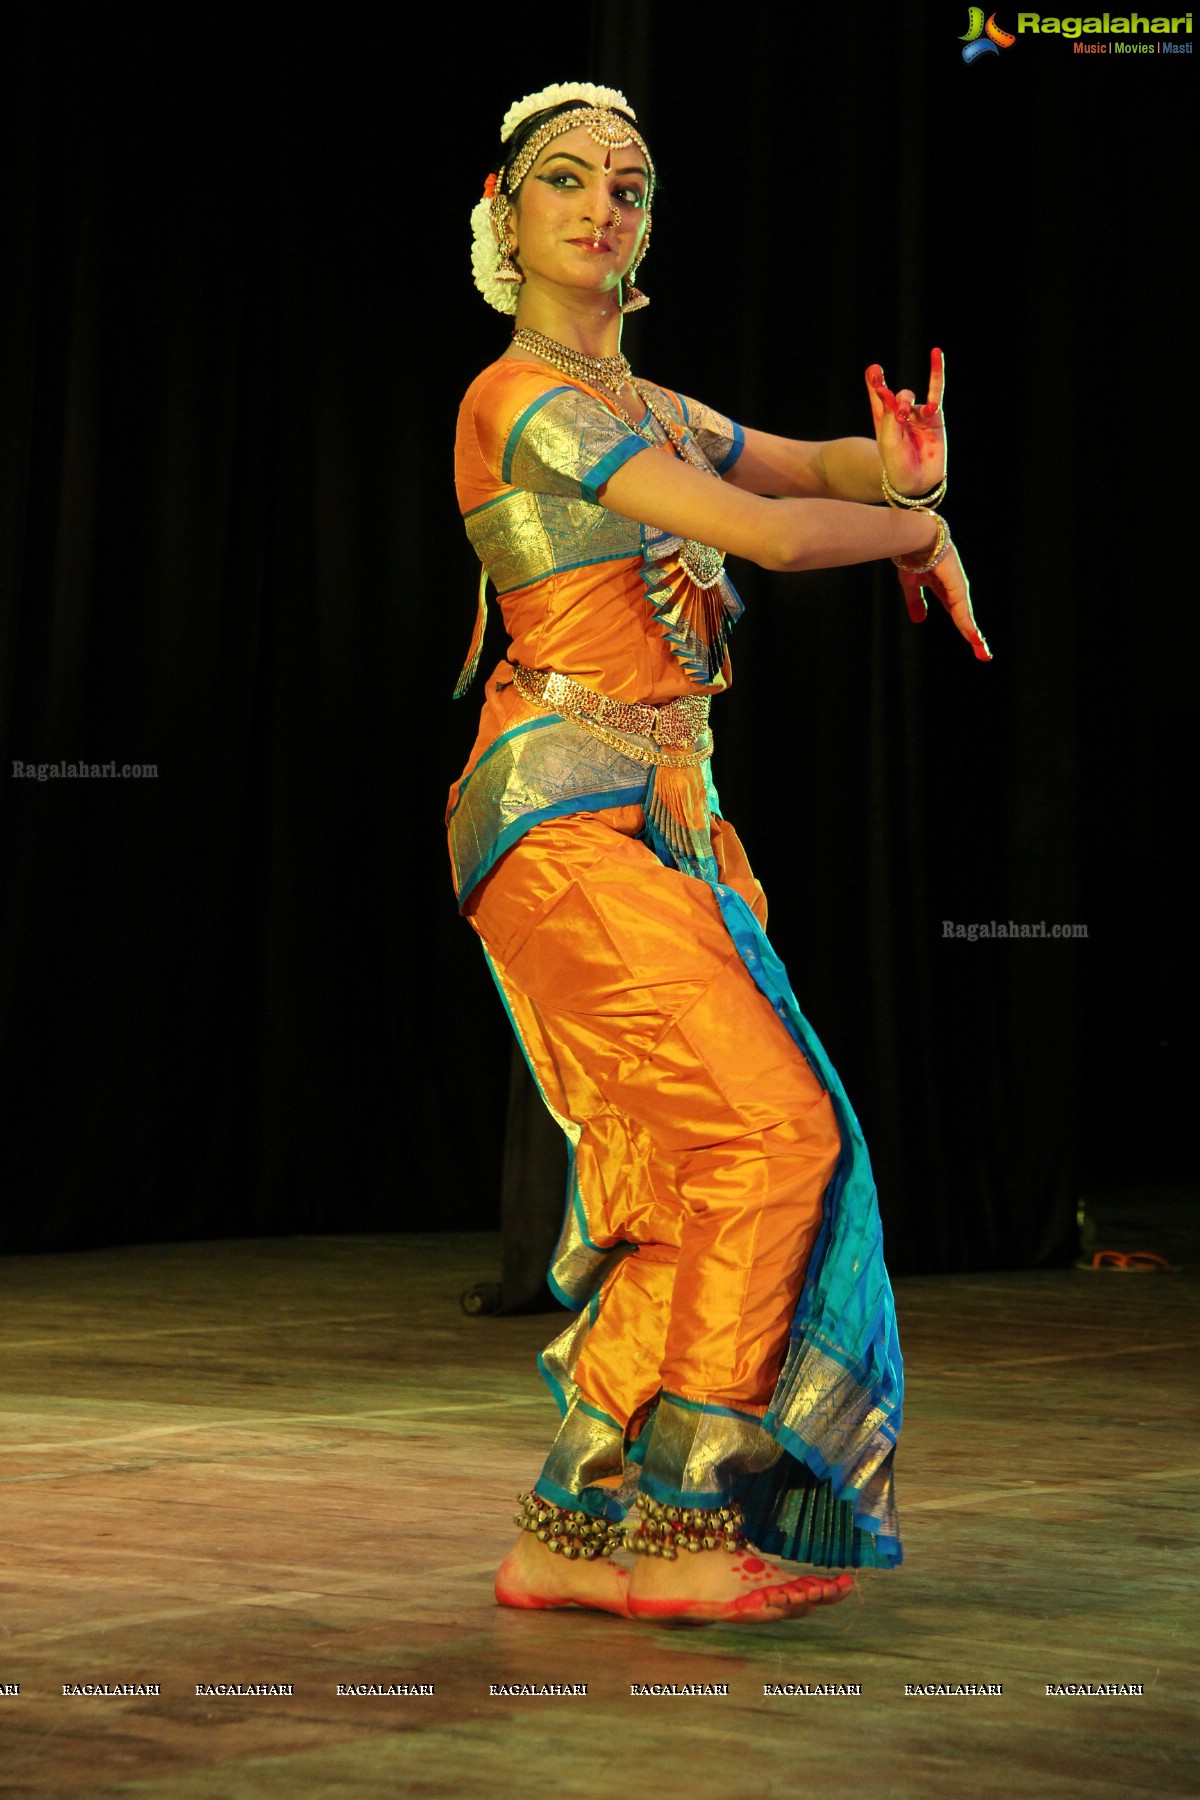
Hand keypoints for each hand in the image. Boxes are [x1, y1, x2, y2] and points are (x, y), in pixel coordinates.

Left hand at [865, 348, 945, 497]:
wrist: (917, 479)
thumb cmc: (897, 462)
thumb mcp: (888, 439)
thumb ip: (889, 414)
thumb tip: (889, 391)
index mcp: (883, 418)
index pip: (878, 394)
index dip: (875, 381)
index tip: (874, 371)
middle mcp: (899, 413)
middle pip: (896, 395)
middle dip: (896, 401)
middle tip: (898, 415)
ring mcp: (917, 414)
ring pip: (912, 398)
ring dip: (907, 403)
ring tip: (906, 417)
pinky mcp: (934, 416)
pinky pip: (936, 392)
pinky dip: (936, 374)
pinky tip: (936, 354)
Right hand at [897, 538, 990, 660]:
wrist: (915, 538)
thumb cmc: (913, 556)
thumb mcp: (912, 585)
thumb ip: (916, 602)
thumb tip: (919, 620)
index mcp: (946, 589)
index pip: (957, 614)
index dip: (964, 628)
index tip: (974, 643)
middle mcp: (955, 589)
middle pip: (966, 618)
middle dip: (973, 637)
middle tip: (984, 655)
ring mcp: (958, 586)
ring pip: (966, 617)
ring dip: (974, 636)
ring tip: (983, 653)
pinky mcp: (957, 585)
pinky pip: (962, 609)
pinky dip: (967, 624)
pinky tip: (973, 637)